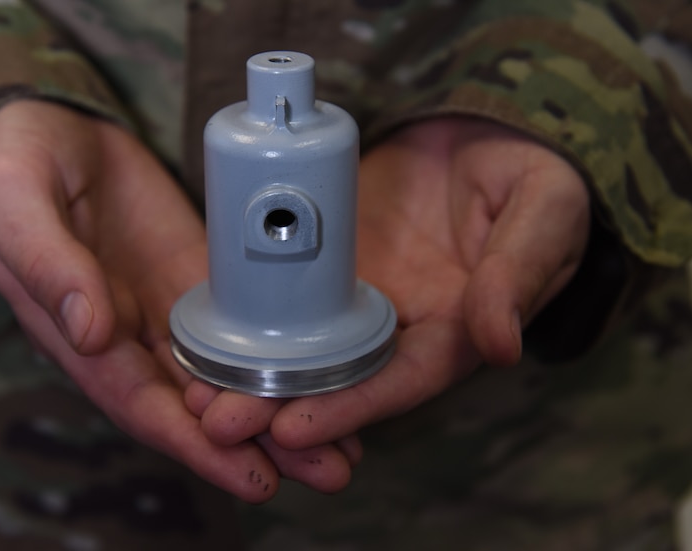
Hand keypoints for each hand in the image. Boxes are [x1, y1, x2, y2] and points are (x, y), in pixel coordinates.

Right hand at [0, 100, 357, 501]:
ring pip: (229, 374)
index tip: (253, 475)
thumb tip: (92, 331)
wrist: (53, 124)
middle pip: (199, 405)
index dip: (195, 443)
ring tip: (346, 443)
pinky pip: (242, 324)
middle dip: (261, 442)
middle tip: (332, 470)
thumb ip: (48, 265)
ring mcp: (169, 308)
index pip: (142, 404)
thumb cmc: (14, 165)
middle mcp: (130, 337)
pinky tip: (323, 373)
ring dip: (283, 408)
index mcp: (80, 336)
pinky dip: (279, 356)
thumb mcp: (14, 203)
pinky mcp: (199, 277)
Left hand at [189, 116, 589, 452]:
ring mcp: (362, 295)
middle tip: (217, 422)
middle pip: (340, 378)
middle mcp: (403, 326)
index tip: (293, 427)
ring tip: (195, 392)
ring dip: (253, 373)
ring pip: (305, 346)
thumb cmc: (530, 172)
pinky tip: (205, 331)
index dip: (351, 407)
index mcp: (458, 330)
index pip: (403, 381)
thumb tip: (499, 344)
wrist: (482, 130)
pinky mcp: (330, 262)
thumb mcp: (542, 211)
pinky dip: (251, 319)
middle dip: (280, 405)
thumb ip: (519, 272)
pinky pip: (287, 295)